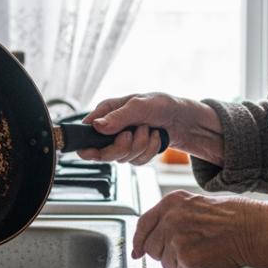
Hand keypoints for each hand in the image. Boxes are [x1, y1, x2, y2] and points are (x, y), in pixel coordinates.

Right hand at [77, 93, 224, 165]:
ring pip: (121, 159)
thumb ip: (118, 117)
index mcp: (106, 113)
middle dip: (122, 146)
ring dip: (140, 146)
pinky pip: (137, 162)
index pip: (84, 133)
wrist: (183, 119)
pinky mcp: (134, 153)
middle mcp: (111, 129)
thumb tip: (97, 126)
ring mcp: (122, 143)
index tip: (98, 149)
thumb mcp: (140, 106)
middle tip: (134, 133)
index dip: (88, 145)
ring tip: (149, 129)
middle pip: (101, 153)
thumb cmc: (162, 105)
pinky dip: (150, 151)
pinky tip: (155, 137)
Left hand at [131, 190, 262, 267]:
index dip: (138, 241)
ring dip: (182, 263)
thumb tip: (150, 241)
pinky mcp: (186, 260)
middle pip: (151, 248)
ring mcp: (176, 240)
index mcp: (171, 203)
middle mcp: (169, 220)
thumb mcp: (195, 205)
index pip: (142, 225)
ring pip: (166, 264)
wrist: (254, 229)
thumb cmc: (232, 217)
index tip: (136, 252)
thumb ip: (171, 218)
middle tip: (189, 248)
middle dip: (165, 254)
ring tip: (204, 250)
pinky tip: (209, 258)